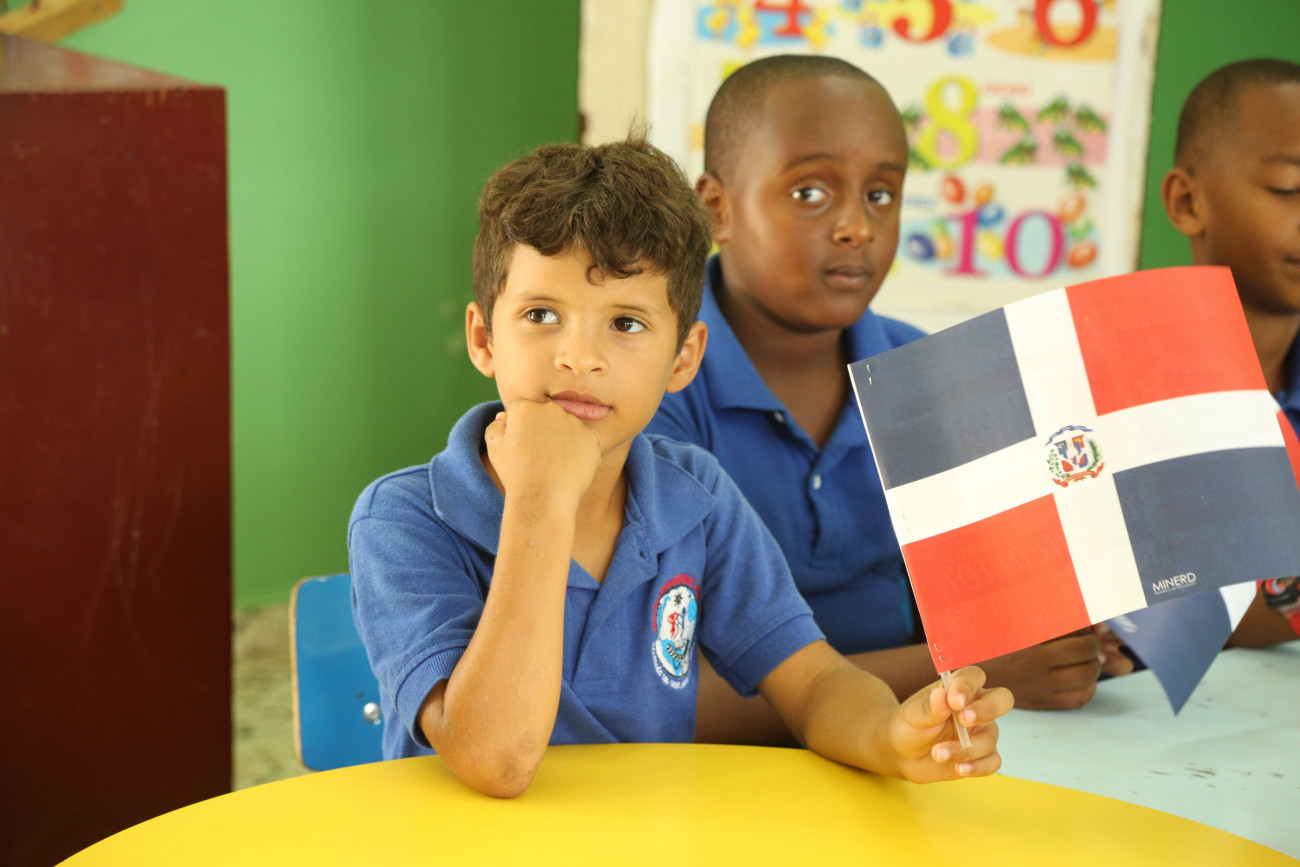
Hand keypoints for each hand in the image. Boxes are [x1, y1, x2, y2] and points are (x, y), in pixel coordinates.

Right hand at [484, 399, 601, 510]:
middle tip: (538, 456)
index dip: (521, 430)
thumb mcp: (495, 449)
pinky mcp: (593, 439)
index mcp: (525, 408)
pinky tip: (568, 468)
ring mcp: (575, 424)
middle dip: (543, 430)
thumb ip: (497, 426)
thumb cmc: (515, 475)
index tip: (522, 448)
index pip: (523, 411)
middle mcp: (552, 409)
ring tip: (553, 465)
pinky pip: (584, 442)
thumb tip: (505, 416)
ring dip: (562, 440)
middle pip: (547, 416)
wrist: (543, 499)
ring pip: (568, 428)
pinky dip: (578, 453)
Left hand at [886, 666, 1010, 782]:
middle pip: (1002, 699)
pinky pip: (992, 761)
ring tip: (937, 753)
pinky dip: (978, 766)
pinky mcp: (981, 756)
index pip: (974, 677)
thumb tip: (942, 695)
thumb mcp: (913, 714)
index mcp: (958, 688)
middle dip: (987, 709)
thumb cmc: (909, 725)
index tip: (953, 700)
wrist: (902, 753)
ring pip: (990, 737)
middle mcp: (976, 707)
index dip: (967, 686)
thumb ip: (930, 707)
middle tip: (963, 720)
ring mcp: (981, 732)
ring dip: (965, 748)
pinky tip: (960, 768)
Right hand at [978, 626, 1127, 709]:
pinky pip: (1078, 698)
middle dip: (1093, 644)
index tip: (1085, 622)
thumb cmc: (986, 644)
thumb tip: (1077, 615)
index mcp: (1027, 642)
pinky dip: (1088, 686)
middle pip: (1085, 653)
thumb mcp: (1005, 622)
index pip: (1073, 630)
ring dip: (1094, 664)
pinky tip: (1080, 677)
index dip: (1086, 625)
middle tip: (1088, 639)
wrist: (965, 677)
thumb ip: (1038, 613)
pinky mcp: (1041, 702)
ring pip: (1087, 677)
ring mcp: (1040, 687)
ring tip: (1087, 658)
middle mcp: (1035, 665)